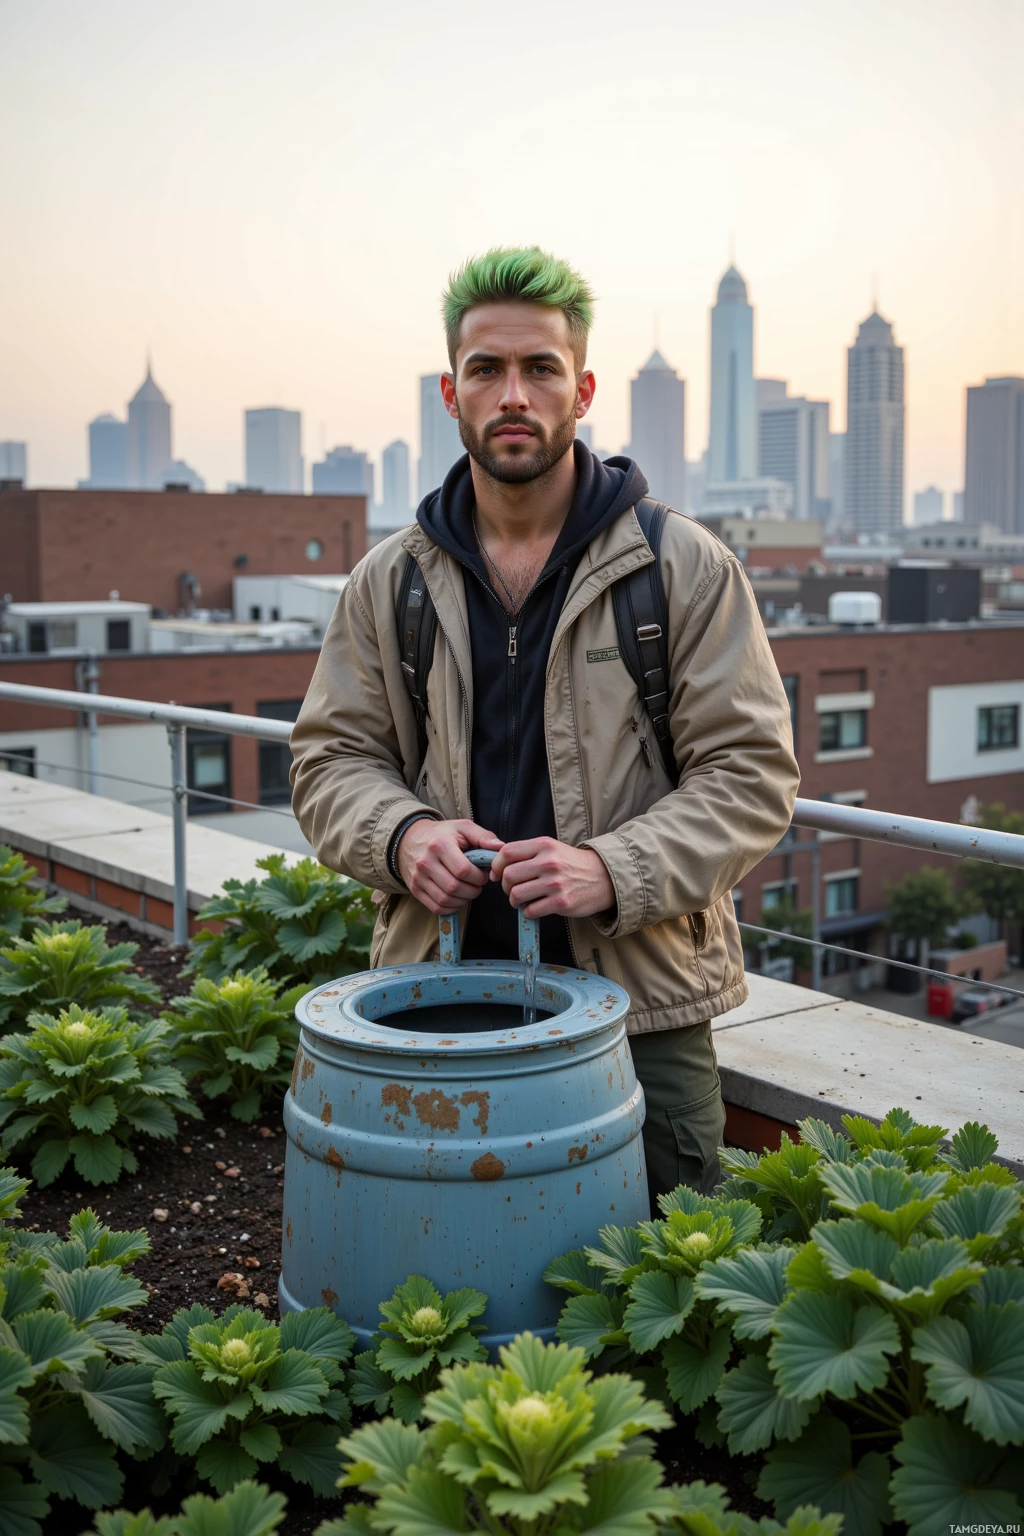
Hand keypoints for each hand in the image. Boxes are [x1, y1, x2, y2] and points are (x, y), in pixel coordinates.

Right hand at [396, 818, 502, 914]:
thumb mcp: (463, 828)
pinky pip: (436, 907)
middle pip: (454, 888)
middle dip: (473, 890)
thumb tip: (501, 848)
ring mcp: (418, 878)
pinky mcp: (415, 889)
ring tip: (468, 890)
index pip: (463, 871)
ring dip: (463, 900)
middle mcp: (426, 862)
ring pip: (445, 900)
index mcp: (439, 845)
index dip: (479, 877)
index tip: (483, 874)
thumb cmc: (442, 834)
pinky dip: (451, 907)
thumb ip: (484, 836)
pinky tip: (457, 897)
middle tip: (477, 884)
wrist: (410, 840)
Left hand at [490, 837, 614, 919]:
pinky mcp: (561, 902)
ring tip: (522, 900)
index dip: (496, 865)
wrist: (603, 877)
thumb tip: (497, 867)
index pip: (507, 852)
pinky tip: (536, 907)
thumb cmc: (571, 864)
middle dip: (505, 886)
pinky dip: (528, 912)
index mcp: (544, 846)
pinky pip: (530, 911)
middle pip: (508, 876)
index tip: (498, 874)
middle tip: (512, 889)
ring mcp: (555, 883)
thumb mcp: (551, 849)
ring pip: (516, 895)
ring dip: (515, 901)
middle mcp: (549, 862)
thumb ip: (526, 853)